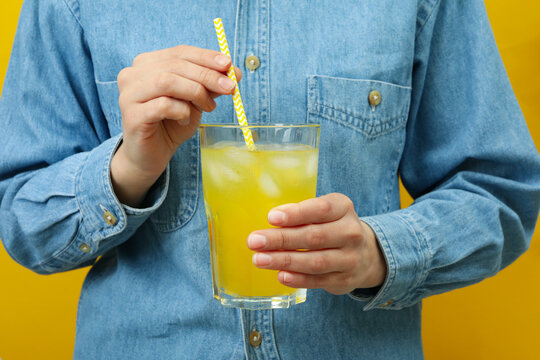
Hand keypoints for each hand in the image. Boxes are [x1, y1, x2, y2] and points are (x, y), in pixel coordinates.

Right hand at [111, 45, 241, 205]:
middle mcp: (132, 74)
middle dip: (207, 75)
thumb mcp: (196, 100)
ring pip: (167, 81)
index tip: (228, 65)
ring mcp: (129, 94)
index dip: (206, 57)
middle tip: (229, 87)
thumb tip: (235, 72)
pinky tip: (185, 120)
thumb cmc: (172, 124)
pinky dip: (181, 111)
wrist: (152, 155)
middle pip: (175, 65)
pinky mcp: (132, 115)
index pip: (180, 52)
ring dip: (196, 92)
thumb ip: (210, 84)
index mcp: (147, 63)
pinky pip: (163, 105)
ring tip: (208, 107)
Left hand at [247, 193, 386, 294]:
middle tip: (255, 241)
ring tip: (260, 259)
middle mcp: (351, 233)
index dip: (296, 214)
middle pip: (314, 237)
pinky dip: (298, 279)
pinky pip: (318, 280)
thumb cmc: (332, 227)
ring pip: (315, 261)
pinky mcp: (344, 280)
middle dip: (281, 239)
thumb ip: (302, 213)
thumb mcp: (324, 212)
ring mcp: (350, 259)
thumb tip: (272, 219)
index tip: (272, 217)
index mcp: (343, 208)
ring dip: (284, 261)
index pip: (321, 209)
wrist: (365, 254)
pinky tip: (280, 275)